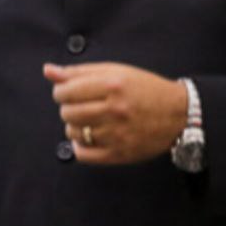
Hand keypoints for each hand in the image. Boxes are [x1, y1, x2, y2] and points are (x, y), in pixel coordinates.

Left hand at [43, 62, 186, 164]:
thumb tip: (48, 70)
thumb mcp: (114, 72)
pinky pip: (84, 154)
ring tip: (87, 120)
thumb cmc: (145, 88)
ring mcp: (117, 134)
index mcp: (112, 85)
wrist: (178, 114)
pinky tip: (87, 137)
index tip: (67, 92)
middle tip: (80, 105)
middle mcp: (115, 110)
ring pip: (73, 133)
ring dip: (74, 126)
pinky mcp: (120, 154)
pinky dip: (79, 146)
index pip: (66, 91)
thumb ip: (79, 72)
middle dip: (68, 108)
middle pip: (67, 113)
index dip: (61, 91)